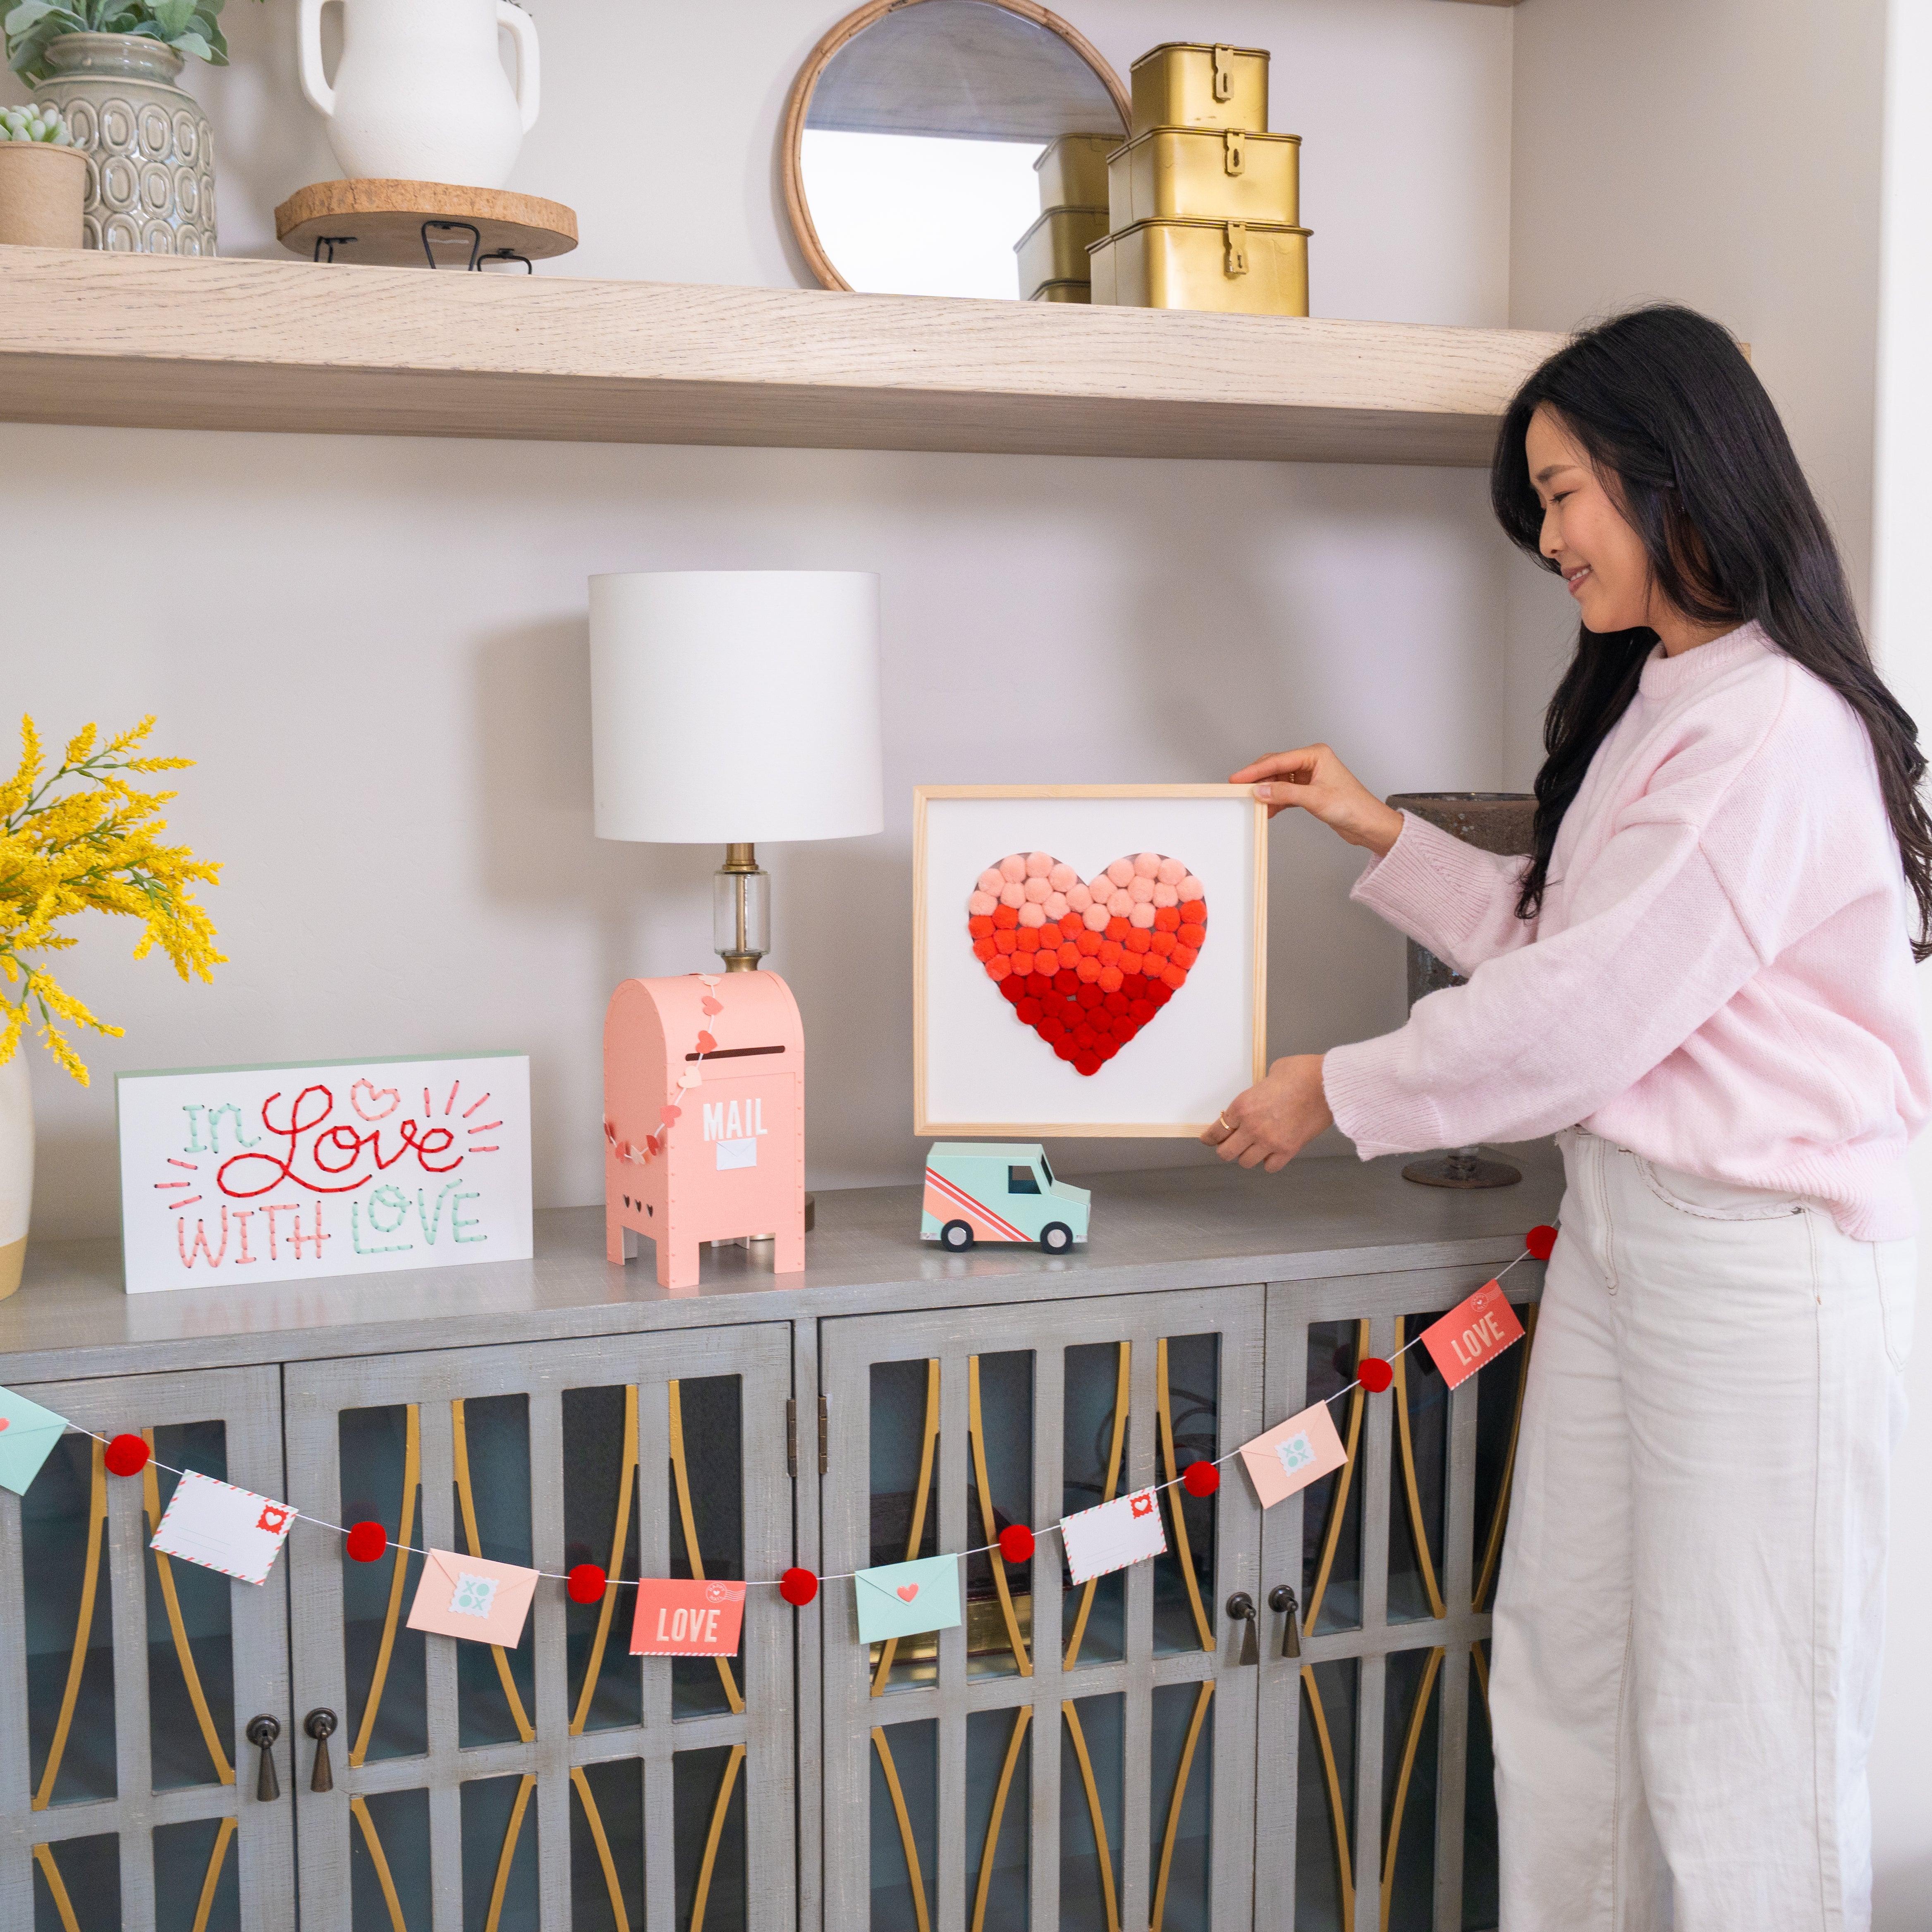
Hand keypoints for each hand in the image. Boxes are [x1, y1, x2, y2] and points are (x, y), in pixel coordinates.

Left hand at [1200, 1055, 1333, 1171]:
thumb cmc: (1300, 1073)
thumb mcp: (1269, 1075)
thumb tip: (1259, 1097)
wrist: (1327, 1084)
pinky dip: (1269, 1162)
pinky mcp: (1289, 1150)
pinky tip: (1271, 1154)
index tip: (1209, 1140)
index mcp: (1242, 1106)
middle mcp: (1252, 1127)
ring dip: (1247, 1156)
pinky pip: (1270, 1167)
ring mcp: (1270, 1141)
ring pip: (1245, 1163)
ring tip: (1253, 1149)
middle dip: (1226, 1149)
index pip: (1216, 1131)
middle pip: (1226, 1153)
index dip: (1210, 1138)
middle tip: (1231, 1145)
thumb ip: (1258, 1091)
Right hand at [1230, 744, 1403, 856]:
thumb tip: (1259, 791)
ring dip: (1267, 792)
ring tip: (1253, 804)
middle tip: (1238, 789)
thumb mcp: (1314, 799)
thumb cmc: (1352, 806)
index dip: (1255, 770)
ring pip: (1279, 781)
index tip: (1237, 778)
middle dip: (1258, 780)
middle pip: (1276, 767)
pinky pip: (1286, 792)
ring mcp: (1310, 776)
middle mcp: (1312, 762)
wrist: (1369, 824)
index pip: (1278, 760)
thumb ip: (1284, 793)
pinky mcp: (1310, 791)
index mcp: (1316, 755)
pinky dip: (1276, 801)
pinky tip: (1267, 811)